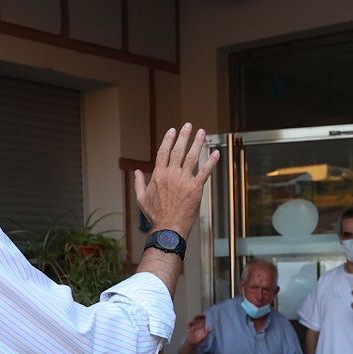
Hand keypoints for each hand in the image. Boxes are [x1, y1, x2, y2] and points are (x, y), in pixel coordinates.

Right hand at [134, 123, 219, 237]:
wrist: (168, 228)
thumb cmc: (155, 215)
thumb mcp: (141, 199)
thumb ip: (139, 183)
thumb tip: (136, 172)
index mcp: (159, 175)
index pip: (163, 152)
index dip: (168, 139)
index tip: (173, 130)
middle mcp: (171, 174)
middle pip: (178, 150)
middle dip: (184, 136)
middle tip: (189, 125)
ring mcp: (184, 180)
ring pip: (192, 157)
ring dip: (198, 143)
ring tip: (202, 133)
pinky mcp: (195, 188)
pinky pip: (205, 172)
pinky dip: (211, 162)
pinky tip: (216, 153)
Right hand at [185, 315, 211, 346]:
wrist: (193, 344)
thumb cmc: (199, 340)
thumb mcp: (204, 337)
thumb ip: (207, 332)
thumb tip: (212, 328)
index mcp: (202, 327)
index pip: (203, 321)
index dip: (203, 317)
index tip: (204, 315)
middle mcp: (198, 326)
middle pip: (198, 320)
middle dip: (199, 316)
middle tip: (199, 314)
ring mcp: (193, 327)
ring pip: (194, 321)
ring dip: (195, 318)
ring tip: (196, 316)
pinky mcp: (189, 329)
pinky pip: (189, 325)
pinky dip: (190, 323)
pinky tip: (191, 322)